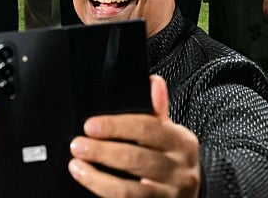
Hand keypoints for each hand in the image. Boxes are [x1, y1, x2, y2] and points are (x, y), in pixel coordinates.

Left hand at [68, 75, 200, 197]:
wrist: (190, 195)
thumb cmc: (173, 160)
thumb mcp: (170, 134)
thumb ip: (157, 110)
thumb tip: (152, 81)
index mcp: (181, 142)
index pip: (148, 128)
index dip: (117, 126)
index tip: (90, 125)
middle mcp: (180, 170)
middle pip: (136, 159)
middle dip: (102, 152)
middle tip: (78, 145)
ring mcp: (169, 195)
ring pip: (130, 189)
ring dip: (98, 178)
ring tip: (77, 166)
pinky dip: (105, 193)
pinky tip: (91, 183)